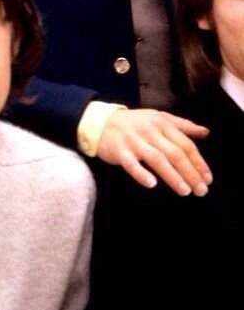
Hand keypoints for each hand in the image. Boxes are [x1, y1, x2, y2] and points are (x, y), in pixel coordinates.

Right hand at [97, 108, 211, 195]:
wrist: (101, 122)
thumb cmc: (134, 123)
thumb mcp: (159, 118)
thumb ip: (182, 125)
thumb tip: (205, 132)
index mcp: (163, 124)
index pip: (186, 144)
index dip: (198, 162)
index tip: (207, 179)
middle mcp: (151, 132)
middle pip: (175, 153)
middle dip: (190, 172)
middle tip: (201, 190)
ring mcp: (134, 142)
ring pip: (157, 159)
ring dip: (172, 176)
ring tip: (184, 191)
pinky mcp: (119, 152)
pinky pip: (131, 164)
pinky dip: (141, 174)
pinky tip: (152, 184)